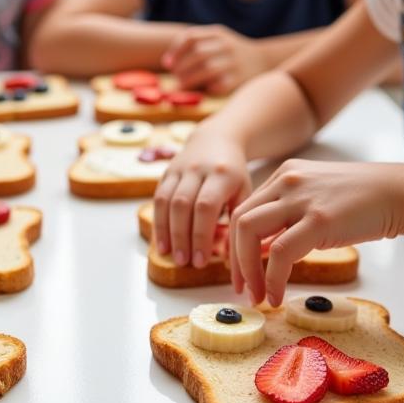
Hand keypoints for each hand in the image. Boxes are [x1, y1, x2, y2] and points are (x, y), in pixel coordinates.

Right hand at [153, 127, 250, 268]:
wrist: (217, 139)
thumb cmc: (234, 174)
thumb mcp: (245, 192)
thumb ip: (238, 221)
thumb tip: (230, 257)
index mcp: (223, 175)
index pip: (206, 206)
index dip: (201, 235)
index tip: (201, 260)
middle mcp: (198, 170)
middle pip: (183, 205)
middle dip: (181, 237)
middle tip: (184, 262)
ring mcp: (180, 169)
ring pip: (166, 202)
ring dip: (166, 231)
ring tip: (170, 255)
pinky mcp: (167, 173)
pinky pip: (158, 198)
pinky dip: (158, 222)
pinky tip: (161, 243)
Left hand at [162, 25, 262, 94]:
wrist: (265, 60)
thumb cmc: (232, 53)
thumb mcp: (218, 40)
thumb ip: (196, 45)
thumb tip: (168, 63)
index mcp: (218, 33)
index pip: (191, 37)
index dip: (175, 51)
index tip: (167, 64)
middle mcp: (227, 45)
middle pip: (197, 54)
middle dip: (181, 68)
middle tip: (175, 78)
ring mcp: (234, 62)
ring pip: (206, 69)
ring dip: (189, 80)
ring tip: (182, 86)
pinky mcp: (239, 79)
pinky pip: (218, 85)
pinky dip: (206, 89)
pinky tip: (202, 90)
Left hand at [229, 159, 403, 305]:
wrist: (401, 193)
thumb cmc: (363, 201)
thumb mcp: (316, 198)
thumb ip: (288, 216)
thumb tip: (264, 247)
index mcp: (284, 175)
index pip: (243, 210)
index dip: (234, 244)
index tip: (240, 271)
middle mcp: (286, 181)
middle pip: (238, 221)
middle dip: (234, 259)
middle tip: (242, 288)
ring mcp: (301, 198)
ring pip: (248, 232)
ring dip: (247, 269)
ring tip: (257, 294)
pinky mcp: (319, 219)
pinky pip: (279, 252)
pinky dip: (272, 278)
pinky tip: (276, 295)